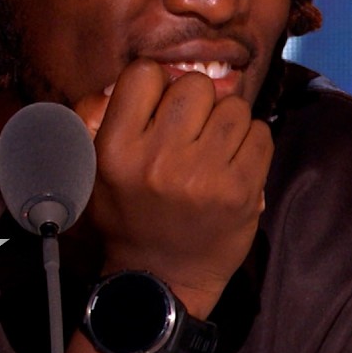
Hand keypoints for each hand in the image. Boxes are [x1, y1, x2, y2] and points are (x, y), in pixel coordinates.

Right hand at [71, 58, 272, 316]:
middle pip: (195, 85)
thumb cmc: (128, 215)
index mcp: (115, 149)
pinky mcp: (240, 191)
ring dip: (228, 122)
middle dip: (197, 102)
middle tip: (192, 131)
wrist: (161, 280)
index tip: (161, 107)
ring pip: (233, 106)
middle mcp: (157, 160)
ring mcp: (202, 176)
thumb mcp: (90, 168)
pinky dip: (252, 143)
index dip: (157, 84)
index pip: (144, 73)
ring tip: (214, 149)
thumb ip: (100, 113)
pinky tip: (234, 164)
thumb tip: (148, 72)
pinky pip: (260, 133)